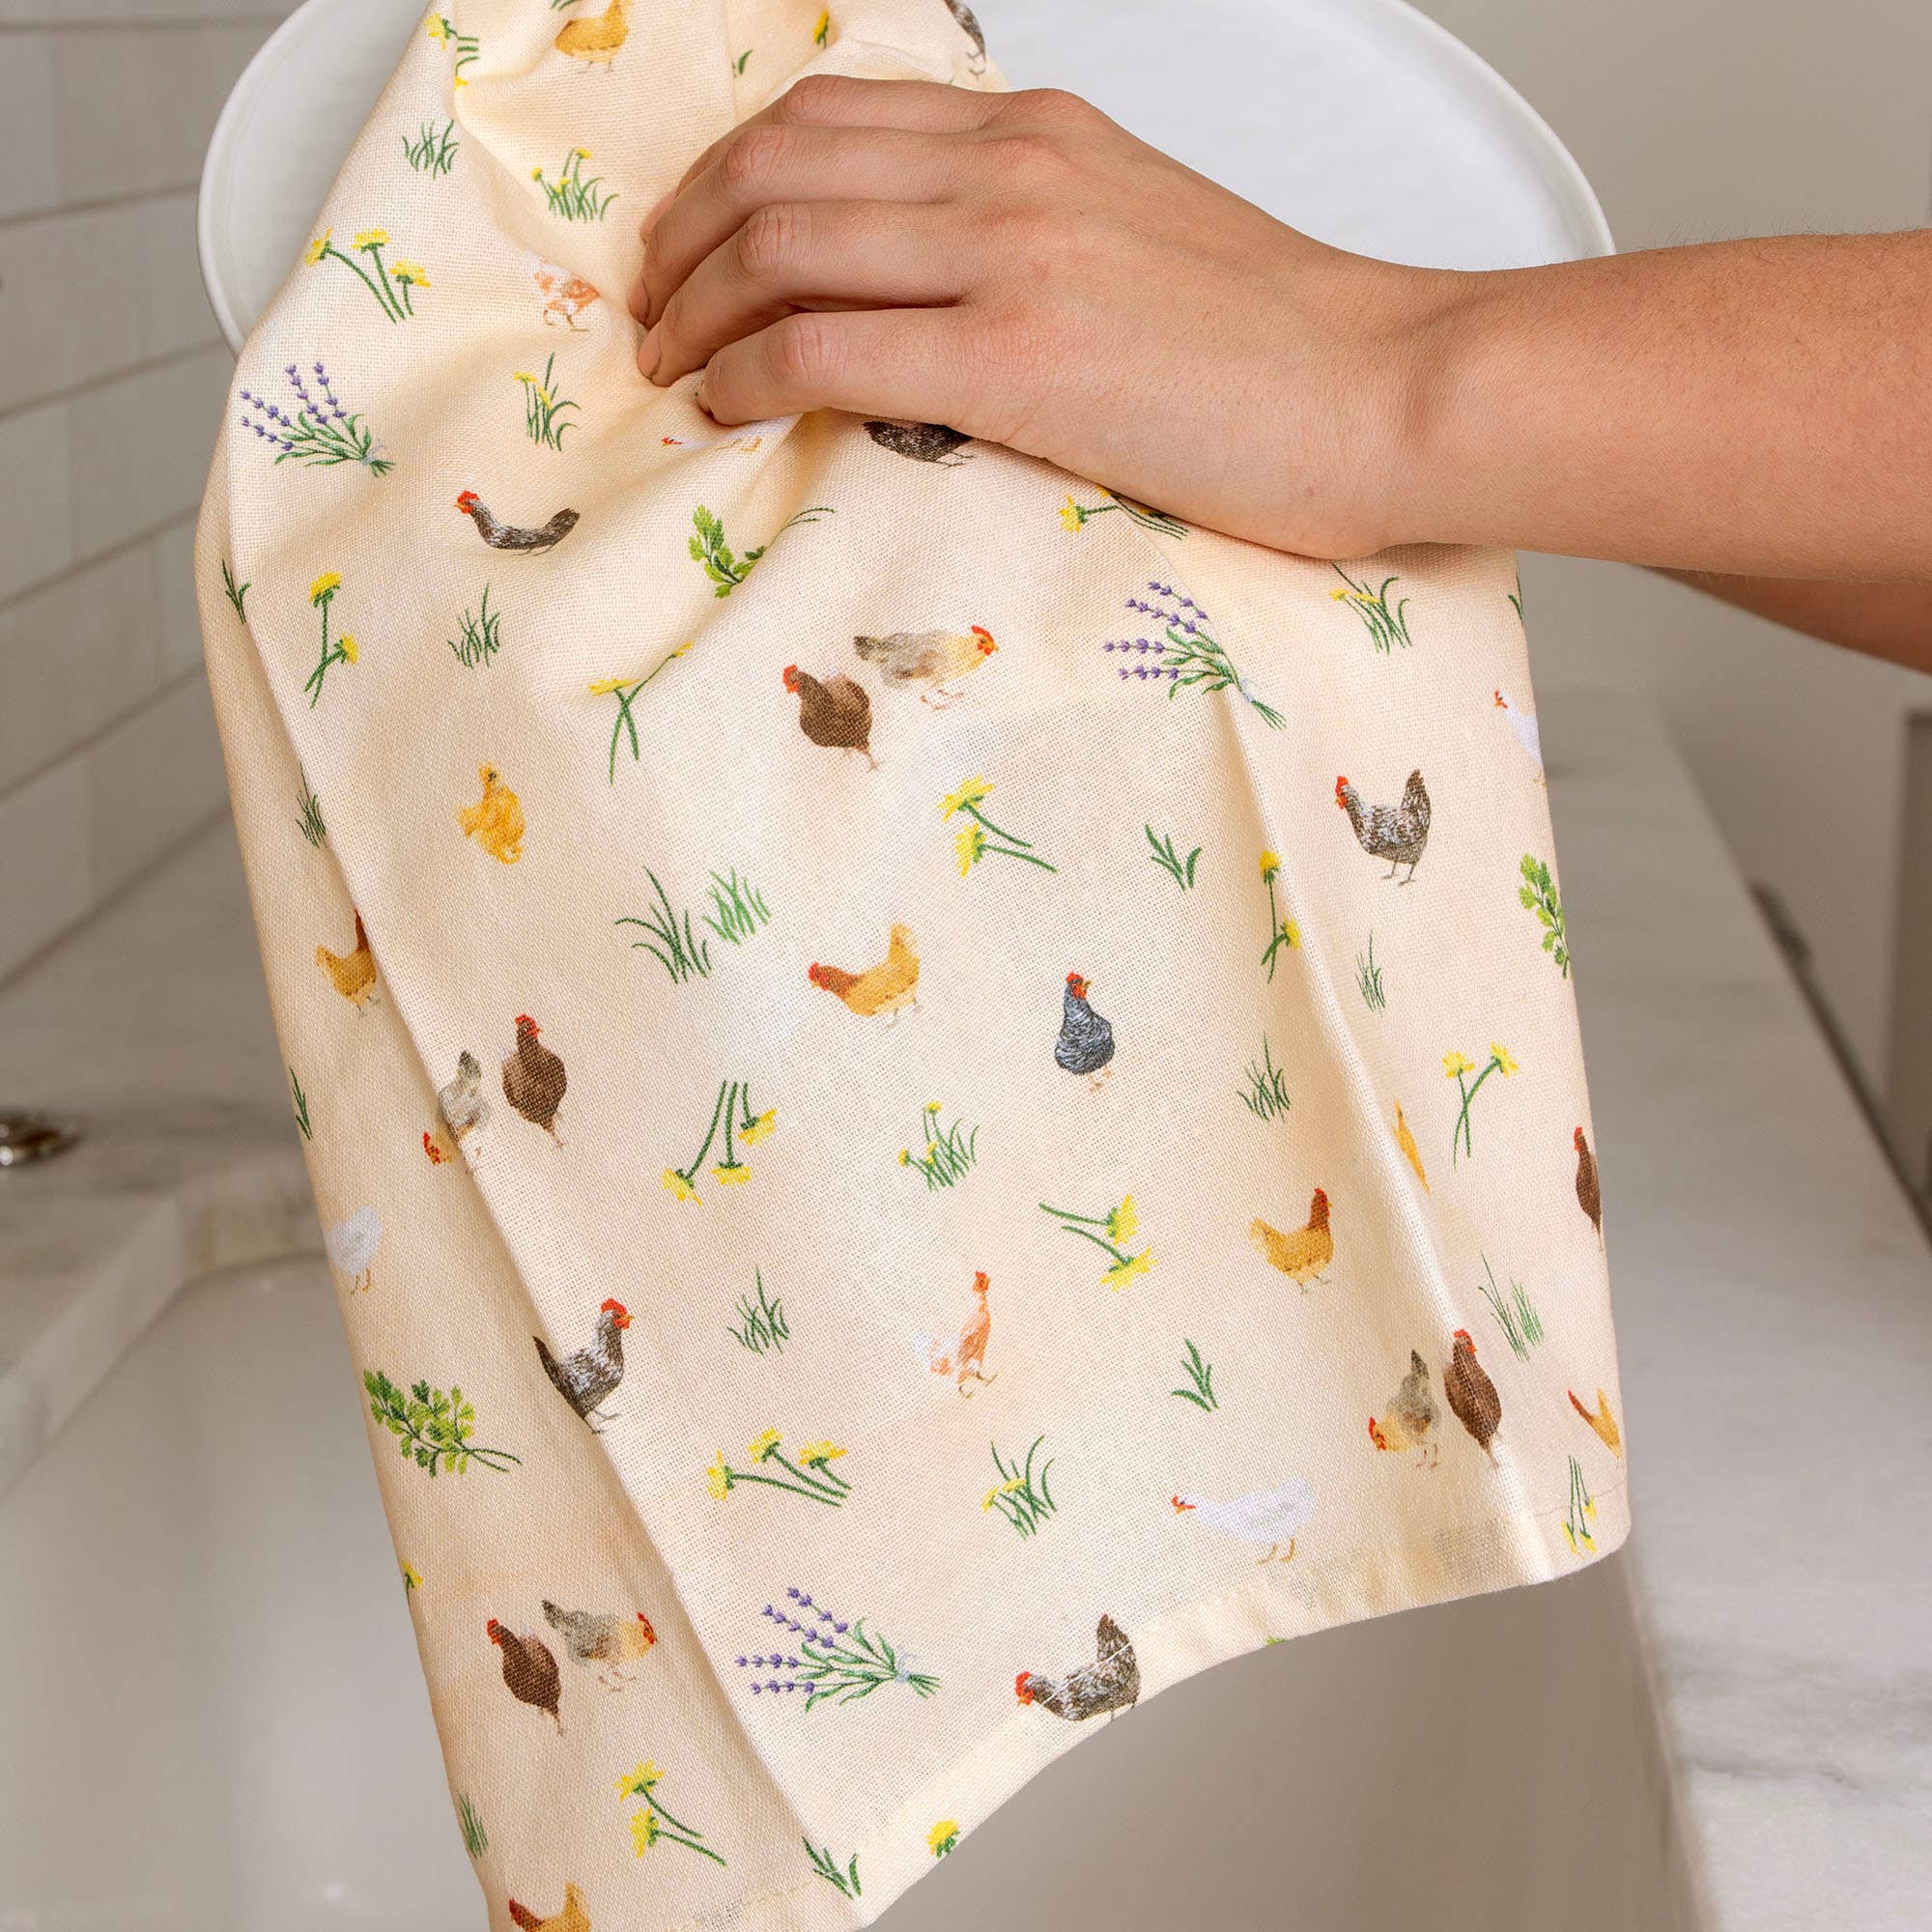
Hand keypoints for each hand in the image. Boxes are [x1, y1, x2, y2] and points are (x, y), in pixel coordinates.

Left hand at [629, 76, 1439, 559]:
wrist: (1388, 386)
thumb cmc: (1282, 343)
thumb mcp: (1139, 235)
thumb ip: (1031, 230)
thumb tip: (937, 278)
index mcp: (1037, 133)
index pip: (830, 119)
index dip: (725, 179)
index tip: (691, 246)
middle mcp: (1010, 168)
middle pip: (777, 167)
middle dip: (681, 243)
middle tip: (650, 313)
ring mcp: (1010, 255)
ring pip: (782, 243)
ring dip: (695, 310)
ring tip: (668, 368)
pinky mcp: (1017, 360)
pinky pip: (828, 346)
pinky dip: (748, 373)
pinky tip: (725, 407)